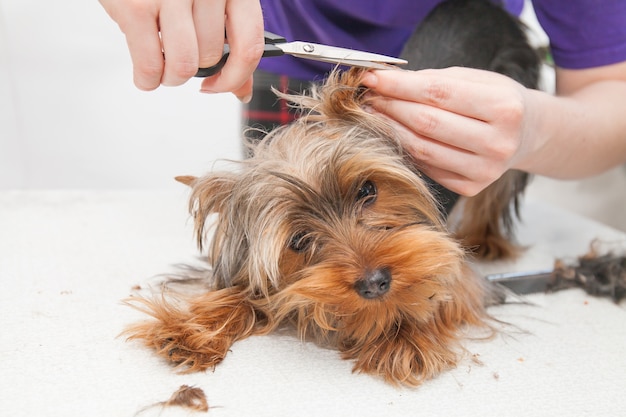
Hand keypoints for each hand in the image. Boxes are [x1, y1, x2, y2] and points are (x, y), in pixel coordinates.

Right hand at [99, 0, 263, 99]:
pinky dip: (147, 79)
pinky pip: (150, 65)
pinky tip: (145, 73)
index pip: (249, 44)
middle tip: (176, 58)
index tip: (221, 85)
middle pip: (210, 57)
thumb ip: (231, 40)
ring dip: (171, 77)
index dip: (237, 76)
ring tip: (161, 65)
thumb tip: (242, 89)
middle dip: (192, 71)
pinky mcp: (136, 6)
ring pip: (183, 65)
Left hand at [360, 67, 535, 195]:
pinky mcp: (471, 188)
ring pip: (422, 149)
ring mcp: (485, 171)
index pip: (438, 94)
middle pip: (427, 123)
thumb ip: (433, 80)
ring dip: (390, 129)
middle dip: (390, 106)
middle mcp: (498, 143)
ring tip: (373, 113)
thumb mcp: (475, 79)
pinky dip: (405, 148)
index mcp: (504, 108)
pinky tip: (392, 134)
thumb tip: (384, 81)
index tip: (371, 78)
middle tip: (367, 96)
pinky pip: (426, 166)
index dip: (399, 86)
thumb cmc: (495, 100)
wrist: (526, 134)